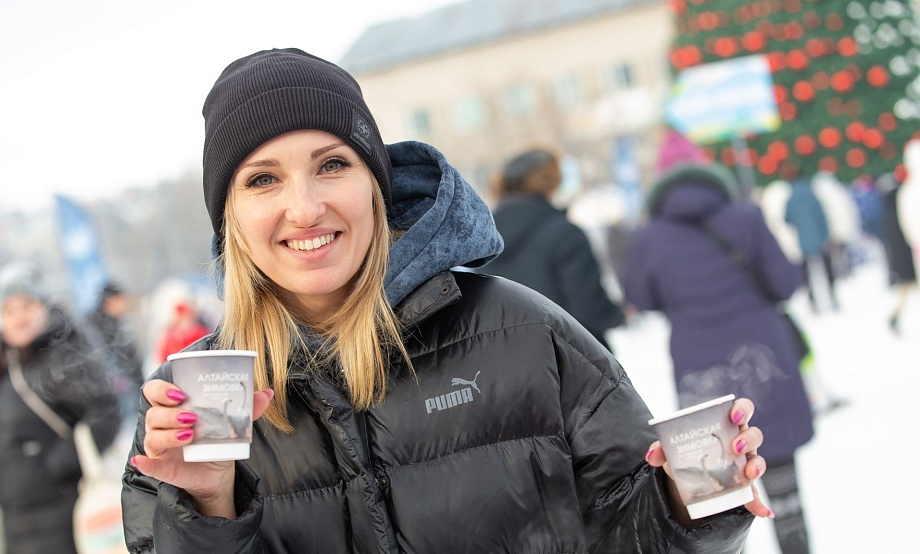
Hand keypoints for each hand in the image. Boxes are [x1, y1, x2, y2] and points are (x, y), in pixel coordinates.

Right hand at [129, 379, 273, 517]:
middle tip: (191, 416)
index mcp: (174, 407)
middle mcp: (162, 424)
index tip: (182, 393)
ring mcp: (159, 447)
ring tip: (190, 434)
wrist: (219, 472)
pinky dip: (146, 463)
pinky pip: (149, 465)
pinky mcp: (161, 468)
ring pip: (153, 436)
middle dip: (169, 413)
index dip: (162, 389)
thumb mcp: (233, 424)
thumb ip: (247, 409)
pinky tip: (143, 461)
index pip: (155, 390)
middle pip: (153, 413)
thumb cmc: (218, 440)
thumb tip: (267, 393)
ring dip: (168, 434)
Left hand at [645, 397, 773, 519]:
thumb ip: (660, 449)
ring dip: (757, 466)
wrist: (686, 478)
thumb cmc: (684, 452)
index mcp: (725, 424)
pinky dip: (757, 502)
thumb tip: (652, 456)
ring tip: (749, 474)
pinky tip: (762, 510)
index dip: (742, 409)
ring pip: (758, 460)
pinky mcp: (743, 485)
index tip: (734, 415)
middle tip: (735, 446)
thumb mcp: (672, 449)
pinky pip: (754, 494)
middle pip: (754, 434)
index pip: (742, 409)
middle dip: (748, 438)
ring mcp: (744, 463)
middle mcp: (739, 441)